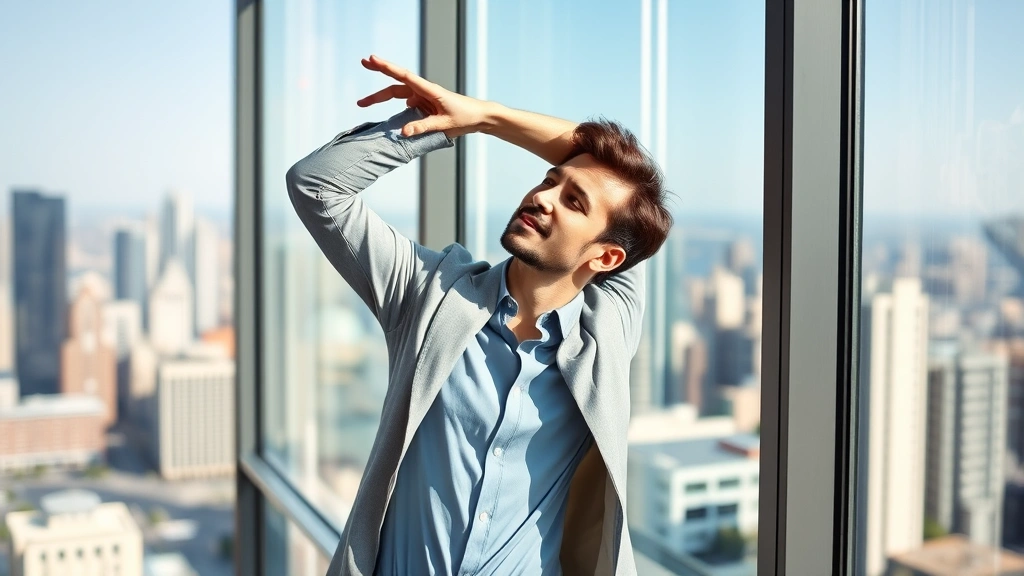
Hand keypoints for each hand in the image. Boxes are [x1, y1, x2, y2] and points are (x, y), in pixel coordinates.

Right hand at [356, 55, 487, 138]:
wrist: (479, 117)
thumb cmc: (465, 117)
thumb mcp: (444, 125)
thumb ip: (423, 128)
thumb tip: (402, 132)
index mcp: (429, 90)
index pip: (404, 76)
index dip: (387, 67)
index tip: (373, 58)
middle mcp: (423, 91)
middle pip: (395, 83)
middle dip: (379, 72)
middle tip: (362, 62)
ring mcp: (422, 97)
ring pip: (397, 95)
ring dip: (380, 98)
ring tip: (362, 103)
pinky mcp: (423, 105)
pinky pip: (405, 106)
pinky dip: (395, 111)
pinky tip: (392, 122)